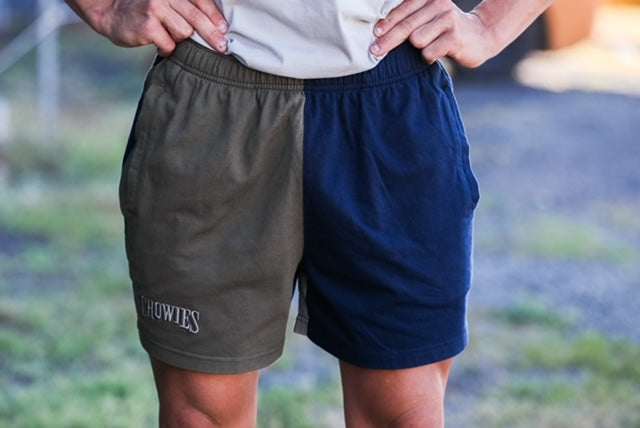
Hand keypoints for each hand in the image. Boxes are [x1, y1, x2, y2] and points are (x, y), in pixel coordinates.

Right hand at [79, 0, 227, 55]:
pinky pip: (170, 45)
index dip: (215, 15)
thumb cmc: (145, 9)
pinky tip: (159, 44)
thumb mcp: (166, 1)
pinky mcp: (147, 26)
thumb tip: (216, 25)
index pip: (200, 0)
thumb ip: (186, 7)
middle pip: (197, 17)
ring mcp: (156, 8)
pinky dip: (167, 49)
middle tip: (222, 47)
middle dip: (212, 34)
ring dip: (180, 40)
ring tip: (169, 36)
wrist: (110, 11)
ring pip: (185, 32)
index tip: (225, 29)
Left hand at [370, 0, 496, 67]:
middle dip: (388, 40)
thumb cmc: (447, 28)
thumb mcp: (430, 16)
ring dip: (417, 49)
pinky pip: (428, 52)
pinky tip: (437, 54)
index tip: (375, 34)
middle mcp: (439, 4)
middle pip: (406, 26)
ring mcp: (448, 20)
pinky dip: (428, 57)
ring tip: (429, 47)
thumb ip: (410, 18)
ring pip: (416, 40)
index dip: (387, 23)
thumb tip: (380, 32)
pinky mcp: (455, 38)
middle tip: (375, 51)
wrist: (482, 35)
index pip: (403, 10)